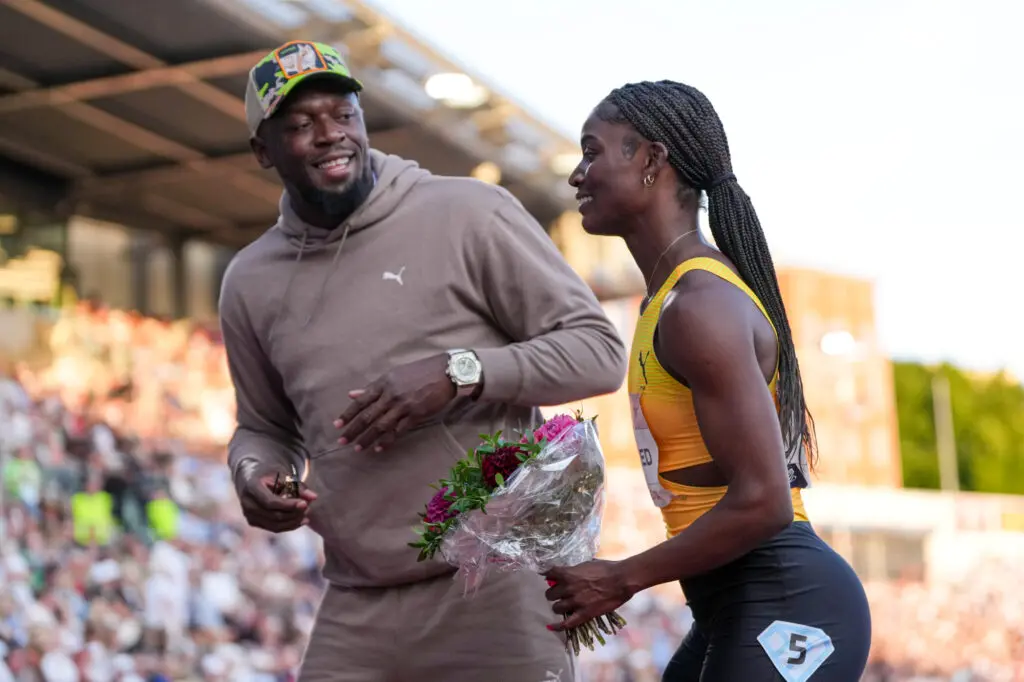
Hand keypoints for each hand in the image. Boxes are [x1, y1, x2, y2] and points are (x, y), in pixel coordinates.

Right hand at [237, 461, 316, 532]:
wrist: (252, 477)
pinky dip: (288, 525)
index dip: (289, 505)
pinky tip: (300, 520)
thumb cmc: (270, 473)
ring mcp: (249, 515)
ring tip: (306, 514)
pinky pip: (273, 528)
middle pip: (274, 516)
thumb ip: (298, 485)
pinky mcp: (254, 522)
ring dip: (293, 521)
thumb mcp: (283, 474)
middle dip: (294, 514)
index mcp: (252, 487)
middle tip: (308, 507)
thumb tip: (314, 497)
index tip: (305, 504)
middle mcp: (247, 503)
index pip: (271, 502)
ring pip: (274, 525)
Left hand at [335, 353, 456, 451]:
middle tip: (342, 441)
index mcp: (384, 383)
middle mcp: (391, 395)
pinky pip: (398, 430)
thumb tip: (352, 394)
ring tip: (358, 448)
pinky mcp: (416, 414)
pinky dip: (387, 440)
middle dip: (353, 430)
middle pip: (368, 416)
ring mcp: (404, 405)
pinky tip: (379, 448)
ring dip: (367, 438)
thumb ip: (373, 387)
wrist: (447, 372)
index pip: (361, 401)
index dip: (348, 414)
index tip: (337, 425)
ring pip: (381, 425)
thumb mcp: (394, 375)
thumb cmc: (420, 371)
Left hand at [544, 559, 632, 630]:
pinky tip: (551, 626)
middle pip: (550, 594)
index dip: (548, 576)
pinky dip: (557, 626)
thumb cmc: (606, 568)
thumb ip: (574, 570)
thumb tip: (567, 573)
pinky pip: (566, 624)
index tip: (548, 577)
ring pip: (556, 608)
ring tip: (563, 606)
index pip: (549, 574)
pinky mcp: (583, 614)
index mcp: (569, 574)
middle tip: (559, 594)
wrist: (621, 579)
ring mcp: (575, 602)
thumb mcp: (587, 564)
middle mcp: (568, 588)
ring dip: (558, 606)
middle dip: (553, 593)